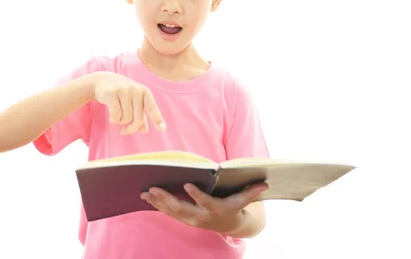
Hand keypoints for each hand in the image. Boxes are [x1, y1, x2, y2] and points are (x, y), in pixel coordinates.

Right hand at [91, 72, 165, 134]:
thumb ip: (140, 114)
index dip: (157, 119)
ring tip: (117, 115)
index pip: (151, 108)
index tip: (162, 129)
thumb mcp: (133, 100)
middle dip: (131, 128)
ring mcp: (124, 90)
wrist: (101, 80)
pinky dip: (114, 119)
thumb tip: (144, 130)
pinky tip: (111, 116)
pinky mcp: (112, 93)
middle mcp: (135, 90)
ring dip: (120, 122)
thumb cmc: (121, 92)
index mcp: (144, 91)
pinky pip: (116, 116)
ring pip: (126, 119)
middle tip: (124, 131)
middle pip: (138, 119)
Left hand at [141, 182, 267, 233]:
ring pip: (172, 212)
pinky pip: (168, 213)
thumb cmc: (234, 207)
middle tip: (153, 188)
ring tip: (146, 191)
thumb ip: (252, 192)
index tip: (187, 185)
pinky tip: (146, 196)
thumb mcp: (243, 200)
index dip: (196, 195)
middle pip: (182, 209)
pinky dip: (157, 205)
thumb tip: (264, 183)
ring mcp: (191, 219)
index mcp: (216, 209)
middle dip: (166, 199)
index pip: (205, 202)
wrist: (228, 226)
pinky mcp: (184, 219)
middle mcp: (201, 216)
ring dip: (157, 202)